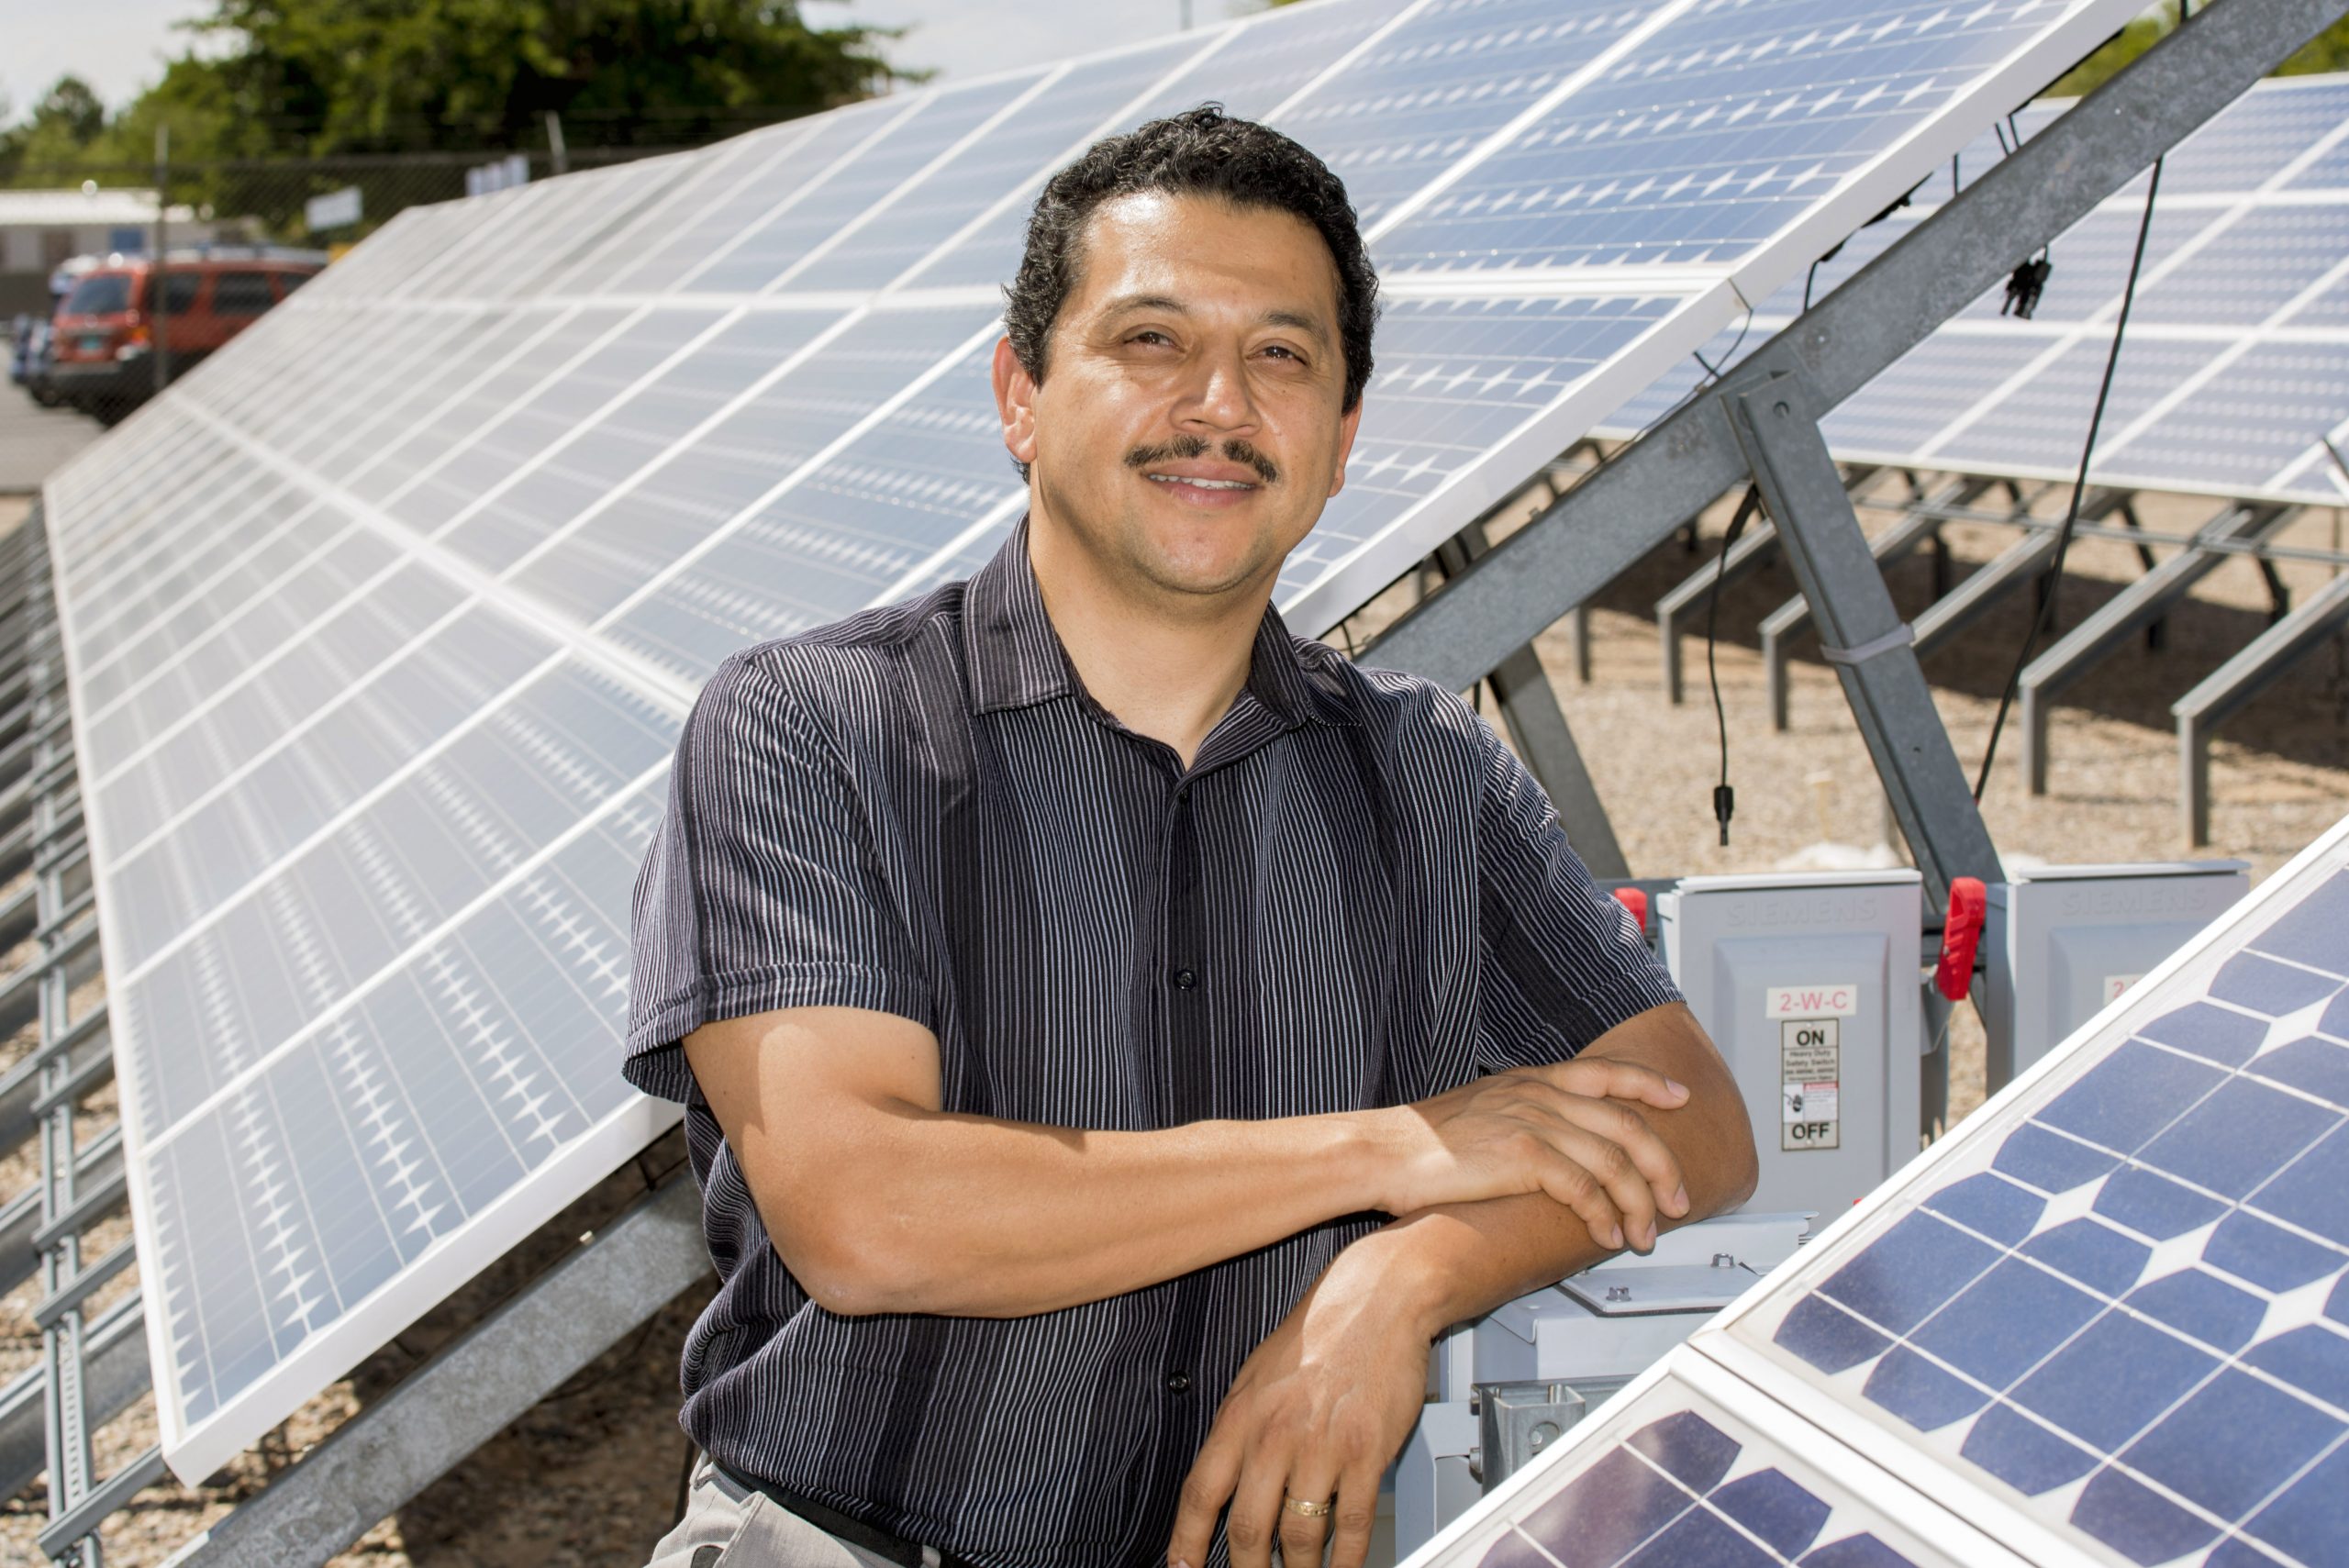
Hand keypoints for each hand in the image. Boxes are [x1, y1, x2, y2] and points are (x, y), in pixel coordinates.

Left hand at [1166, 1248, 1428, 1567]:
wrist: (1378, 1299)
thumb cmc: (1320, 1333)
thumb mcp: (1257, 1375)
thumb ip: (1240, 1429)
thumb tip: (1223, 1480)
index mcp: (1240, 1416)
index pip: (1200, 1495)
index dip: (1186, 1543)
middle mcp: (1274, 1435)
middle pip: (1247, 1529)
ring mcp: (1321, 1447)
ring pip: (1299, 1538)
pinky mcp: (1366, 1453)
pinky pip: (1351, 1525)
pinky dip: (1346, 1560)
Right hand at [1374, 1057, 1691, 1249]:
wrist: (1382, 1150)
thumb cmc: (1422, 1141)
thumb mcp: (1483, 1109)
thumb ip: (1522, 1113)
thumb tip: (1550, 1139)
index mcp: (1532, 1080)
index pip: (1607, 1073)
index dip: (1650, 1084)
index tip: (1680, 1096)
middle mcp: (1539, 1094)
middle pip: (1627, 1124)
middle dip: (1663, 1166)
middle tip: (1679, 1199)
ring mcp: (1533, 1122)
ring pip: (1614, 1162)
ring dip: (1639, 1204)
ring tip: (1645, 1233)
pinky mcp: (1522, 1156)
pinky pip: (1584, 1189)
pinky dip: (1604, 1217)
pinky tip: (1607, 1235)